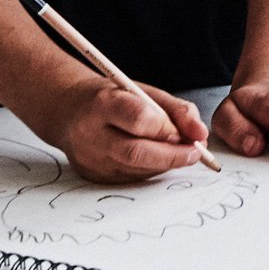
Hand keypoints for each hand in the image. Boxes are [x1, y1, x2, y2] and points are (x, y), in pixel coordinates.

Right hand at [37, 77, 210, 182]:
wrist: (68, 111)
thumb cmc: (113, 98)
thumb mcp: (145, 92)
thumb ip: (177, 110)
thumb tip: (201, 134)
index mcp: (102, 104)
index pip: (140, 119)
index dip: (169, 128)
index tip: (191, 132)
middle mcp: (90, 134)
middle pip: (137, 152)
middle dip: (173, 155)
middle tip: (196, 152)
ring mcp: (89, 158)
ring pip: (137, 168)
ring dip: (165, 163)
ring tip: (178, 151)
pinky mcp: (92, 175)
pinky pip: (131, 177)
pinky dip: (151, 169)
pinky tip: (156, 157)